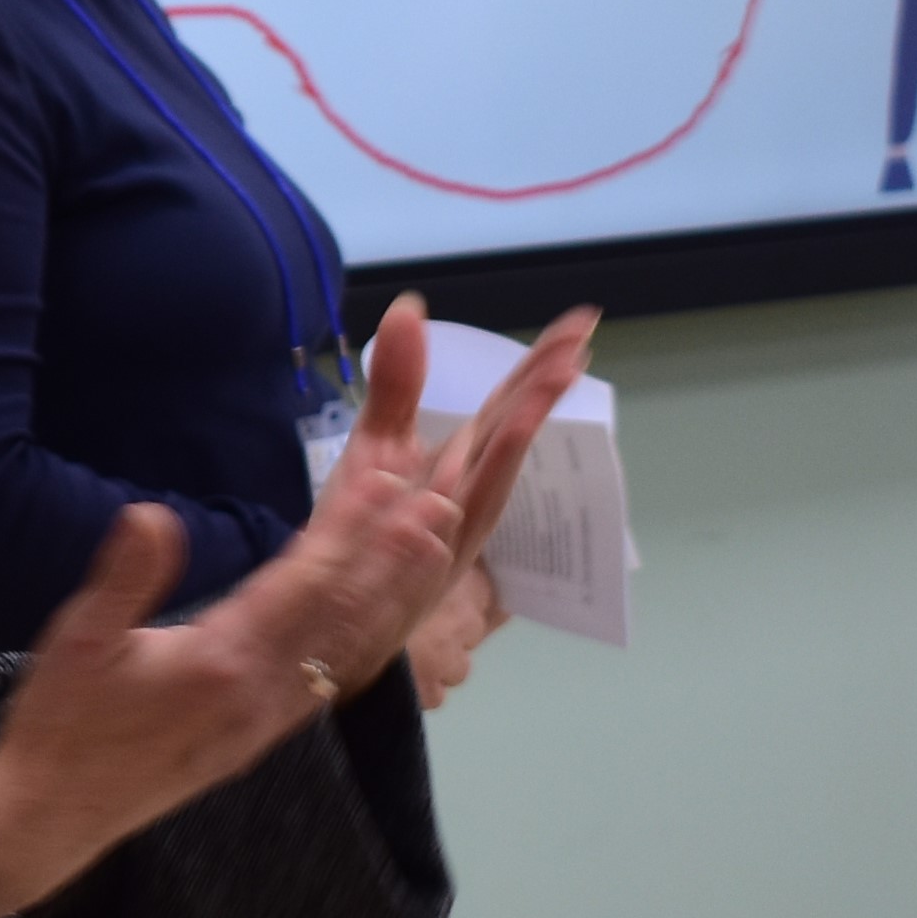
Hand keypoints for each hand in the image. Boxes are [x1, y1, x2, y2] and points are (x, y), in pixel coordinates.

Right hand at [0, 297, 595, 917]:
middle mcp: (264, 693)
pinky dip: (368, 631)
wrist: (55, 817)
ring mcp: (271, 719)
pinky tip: (382, 613)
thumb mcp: (77, 643)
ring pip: (350, 646)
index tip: (393, 486)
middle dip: (394, 556)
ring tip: (432, 542)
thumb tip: (151, 515)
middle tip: (443, 501)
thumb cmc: (62, 723)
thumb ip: (122, 581)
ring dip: (392, 591)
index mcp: (223, 662)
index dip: (351, 533)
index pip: (303, 585)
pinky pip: (335, 672)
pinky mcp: (265, 734)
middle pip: (345, 614)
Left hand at [331, 292, 597, 662]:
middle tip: (584, 332)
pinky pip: (469, 500)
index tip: (582, 322)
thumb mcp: (377, 445)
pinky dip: (493, 465)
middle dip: (546, 378)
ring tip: (562, 368)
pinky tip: (510, 431)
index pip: (505, 401)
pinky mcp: (432, 547)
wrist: (332, 611)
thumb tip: (411, 307)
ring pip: (501, 458)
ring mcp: (456, 518)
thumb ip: (398, 383)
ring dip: (529, 415)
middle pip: (512, 422)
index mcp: (458, 457)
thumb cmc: (359, 529)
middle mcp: (468, 485)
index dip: (539, 363)